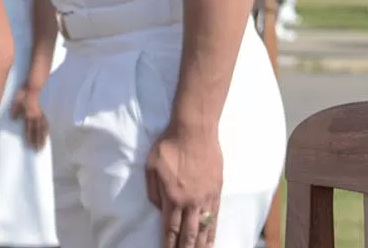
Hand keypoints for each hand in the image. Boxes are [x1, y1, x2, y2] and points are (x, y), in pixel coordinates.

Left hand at [9, 82, 49, 149]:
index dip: (30, 138)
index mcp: (29, 115)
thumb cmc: (23, 94)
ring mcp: (40, 115)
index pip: (30, 129)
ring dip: (43, 138)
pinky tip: (46, 134)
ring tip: (43, 146)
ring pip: (43, 129)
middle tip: (38, 151)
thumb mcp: (16, 101)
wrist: (33, 88)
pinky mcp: (42, 113)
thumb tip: (13, 120)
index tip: (30, 146)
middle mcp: (36, 117)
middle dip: (38, 141)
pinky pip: (45, 123)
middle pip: (38, 131)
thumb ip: (15, 111)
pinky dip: (46, 130)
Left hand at [146, 119, 222, 247]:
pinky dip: (213, 232)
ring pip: (204, 229)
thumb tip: (159, 209)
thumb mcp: (151, 166)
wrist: (195, 130)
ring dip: (200, 245)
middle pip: (189, 234)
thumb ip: (153, 191)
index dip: (169, 244)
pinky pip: (215, 217)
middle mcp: (190, 202)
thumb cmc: (169, 145)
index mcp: (172, 197)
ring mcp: (206, 198)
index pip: (171, 228)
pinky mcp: (216, 192)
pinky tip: (211, 241)